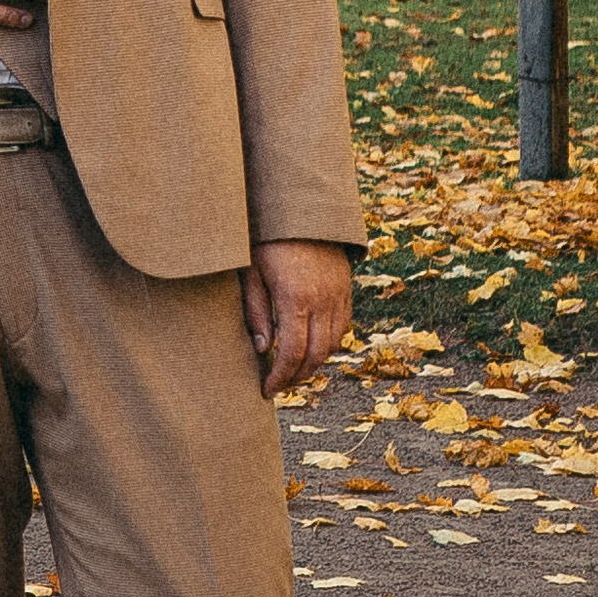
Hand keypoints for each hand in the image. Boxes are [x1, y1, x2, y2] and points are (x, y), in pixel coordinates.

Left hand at [241, 241, 353, 398]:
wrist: (302, 208)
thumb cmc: (267, 239)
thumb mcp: (252, 273)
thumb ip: (256, 312)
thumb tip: (262, 348)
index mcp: (296, 298)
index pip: (292, 353)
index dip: (279, 376)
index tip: (266, 389)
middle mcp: (323, 300)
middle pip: (316, 355)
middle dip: (297, 376)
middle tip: (278, 385)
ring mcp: (338, 294)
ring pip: (333, 344)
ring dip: (314, 363)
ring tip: (293, 370)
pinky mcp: (346, 288)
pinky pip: (343, 326)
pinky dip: (328, 343)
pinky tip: (311, 346)